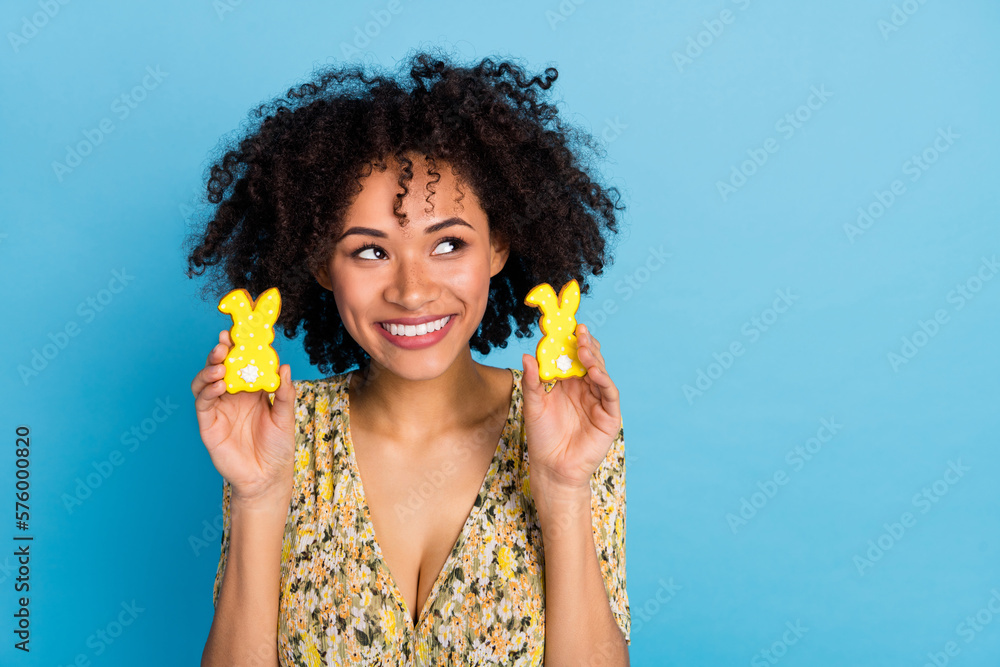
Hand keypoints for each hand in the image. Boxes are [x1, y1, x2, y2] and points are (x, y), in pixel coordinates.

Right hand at [191, 329, 295, 503]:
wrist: (267, 477)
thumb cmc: (277, 446)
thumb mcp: (285, 416)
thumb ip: (284, 392)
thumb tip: (284, 366)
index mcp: (252, 390)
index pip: (244, 362)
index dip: (240, 346)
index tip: (241, 330)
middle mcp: (233, 395)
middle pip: (222, 366)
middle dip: (222, 351)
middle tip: (225, 341)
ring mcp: (219, 408)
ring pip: (207, 380)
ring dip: (211, 368)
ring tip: (221, 362)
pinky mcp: (208, 423)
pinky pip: (203, 402)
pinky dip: (207, 389)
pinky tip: (219, 383)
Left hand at [521, 323, 621, 493]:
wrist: (552, 468)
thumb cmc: (542, 437)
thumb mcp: (533, 405)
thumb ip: (533, 382)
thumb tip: (526, 356)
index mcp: (567, 384)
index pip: (571, 357)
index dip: (569, 342)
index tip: (563, 325)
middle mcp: (585, 389)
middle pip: (588, 361)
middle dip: (584, 344)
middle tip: (578, 331)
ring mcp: (598, 401)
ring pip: (600, 372)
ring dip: (593, 358)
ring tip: (583, 347)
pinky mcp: (609, 416)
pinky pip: (609, 393)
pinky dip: (603, 380)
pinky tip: (594, 370)